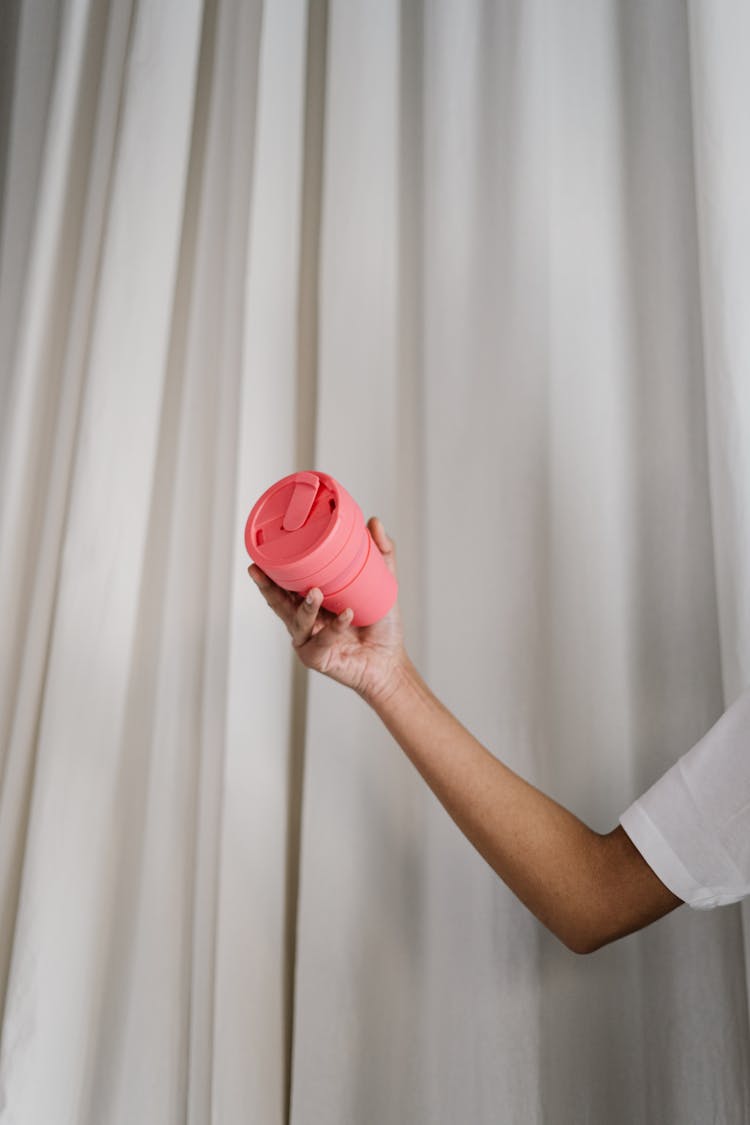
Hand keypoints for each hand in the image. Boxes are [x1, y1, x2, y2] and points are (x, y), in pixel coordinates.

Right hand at [247, 516, 408, 703]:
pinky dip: (334, 627)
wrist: (389, 660)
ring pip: (296, 621)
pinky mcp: (317, 658)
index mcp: (311, 601)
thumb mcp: (382, 582)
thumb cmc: (380, 624)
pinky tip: (347, 615)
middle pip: (277, 603)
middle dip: (266, 586)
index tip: (260, 554)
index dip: (270, 571)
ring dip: (305, 606)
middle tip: (260, 570)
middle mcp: (304, 620)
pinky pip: (322, 640)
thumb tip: (373, 521)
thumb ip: (380, 553)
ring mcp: (308, 640)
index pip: (285, 584)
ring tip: (316, 592)